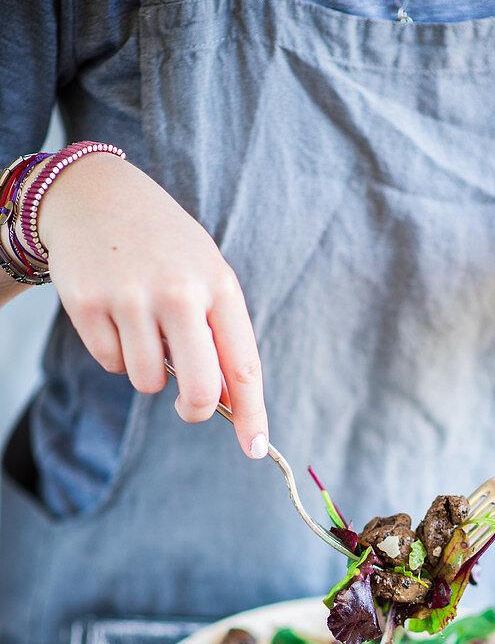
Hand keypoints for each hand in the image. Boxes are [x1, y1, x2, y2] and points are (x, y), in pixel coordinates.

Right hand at [37, 153, 268, 457]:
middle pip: (198, 389)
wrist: (96, 194)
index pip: (243, 365)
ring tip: (143, 327)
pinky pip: (111, 363)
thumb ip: (219, 334)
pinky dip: (116, 352)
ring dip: (147, 371)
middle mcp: (178, 292)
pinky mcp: (89, 304)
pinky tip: (115, 313)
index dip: (251, 414)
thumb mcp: (205, 274)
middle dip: (194, 410)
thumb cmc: (164, 245)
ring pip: (147, 382)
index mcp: (219, 285)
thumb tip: (226, 401)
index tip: (256, 448)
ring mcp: (131, 298)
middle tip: (187, 407)